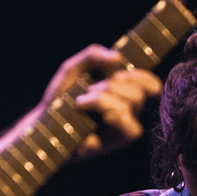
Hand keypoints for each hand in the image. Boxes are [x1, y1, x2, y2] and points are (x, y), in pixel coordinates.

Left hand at [43, 44, 161, 156]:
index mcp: (125, 90)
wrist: (46, 122)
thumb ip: (93, 55)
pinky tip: (99, 117)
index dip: (141, 76)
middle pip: (139, 92)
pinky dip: (114, 115)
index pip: (150, 83)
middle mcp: (130, 108)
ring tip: (82, 103)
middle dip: (111, 87)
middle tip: (89, 90)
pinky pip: (131, 127)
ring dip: (103, 99)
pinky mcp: (120, 140)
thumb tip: (118, 57)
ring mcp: (126, 125)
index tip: (117, 75)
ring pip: (132, 104)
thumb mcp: (74, 68)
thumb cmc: (61, 96)